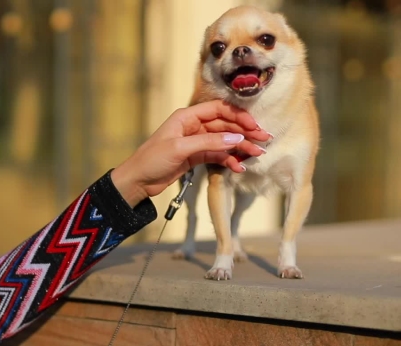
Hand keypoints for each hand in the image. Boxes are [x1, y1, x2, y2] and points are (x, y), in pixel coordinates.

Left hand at [110, 99, 271, 205]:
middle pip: (225, 125)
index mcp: (187, 116)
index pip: (219, 109)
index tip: (254, 127)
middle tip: (263, 141)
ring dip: (240, 148)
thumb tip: (236, 138)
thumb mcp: (180, 149)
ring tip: (256, 156)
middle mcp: (193, 126)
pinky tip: (239, 167)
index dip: (238, 116)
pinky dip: (229, 160)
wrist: (137, 182)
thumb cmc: (151, 160)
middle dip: (245, 133)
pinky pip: (218, 155)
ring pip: (224, 141)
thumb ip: (209, 142)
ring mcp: (196, 142)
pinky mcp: (196, 156)